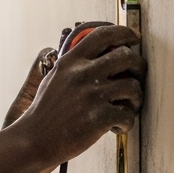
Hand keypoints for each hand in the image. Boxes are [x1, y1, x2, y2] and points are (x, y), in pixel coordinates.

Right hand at [9, 25, 143, 168]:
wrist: (34, 139)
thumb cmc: (45, 112)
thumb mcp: (55, 78)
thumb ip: (75, 66)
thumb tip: (100, 56)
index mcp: (70, 62)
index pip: (102, 35)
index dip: (124, 32)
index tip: (134, 37)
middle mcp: (82, 74)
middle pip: (126, 56)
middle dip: (139, 66)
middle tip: (136, 76)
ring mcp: (92, 95)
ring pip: (133, 86)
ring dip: (135, 99)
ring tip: (126, 108)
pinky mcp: (99, 117)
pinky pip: (128, 115)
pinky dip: (126, 123)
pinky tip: (115, 127)